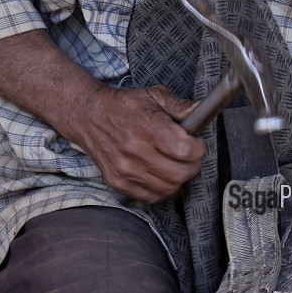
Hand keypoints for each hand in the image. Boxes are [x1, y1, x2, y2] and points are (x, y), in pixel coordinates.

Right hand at [77, 83, 204, 202]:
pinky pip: (151, 196)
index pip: (186, 150)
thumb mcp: (154, 96)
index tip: (195, 143)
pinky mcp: (119, 182)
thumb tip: (201, 113)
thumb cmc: (125, 106)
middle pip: (180, 173)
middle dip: (192, 166)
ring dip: (179, 179)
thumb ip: (180, 106)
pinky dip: (162, 189)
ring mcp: (126, 170)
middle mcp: (135, 151)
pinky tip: (162, 176)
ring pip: (168, 188)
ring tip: (176, 165)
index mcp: (147, 127)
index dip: (197, 148)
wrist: (90, 117)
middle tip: (189, 157)